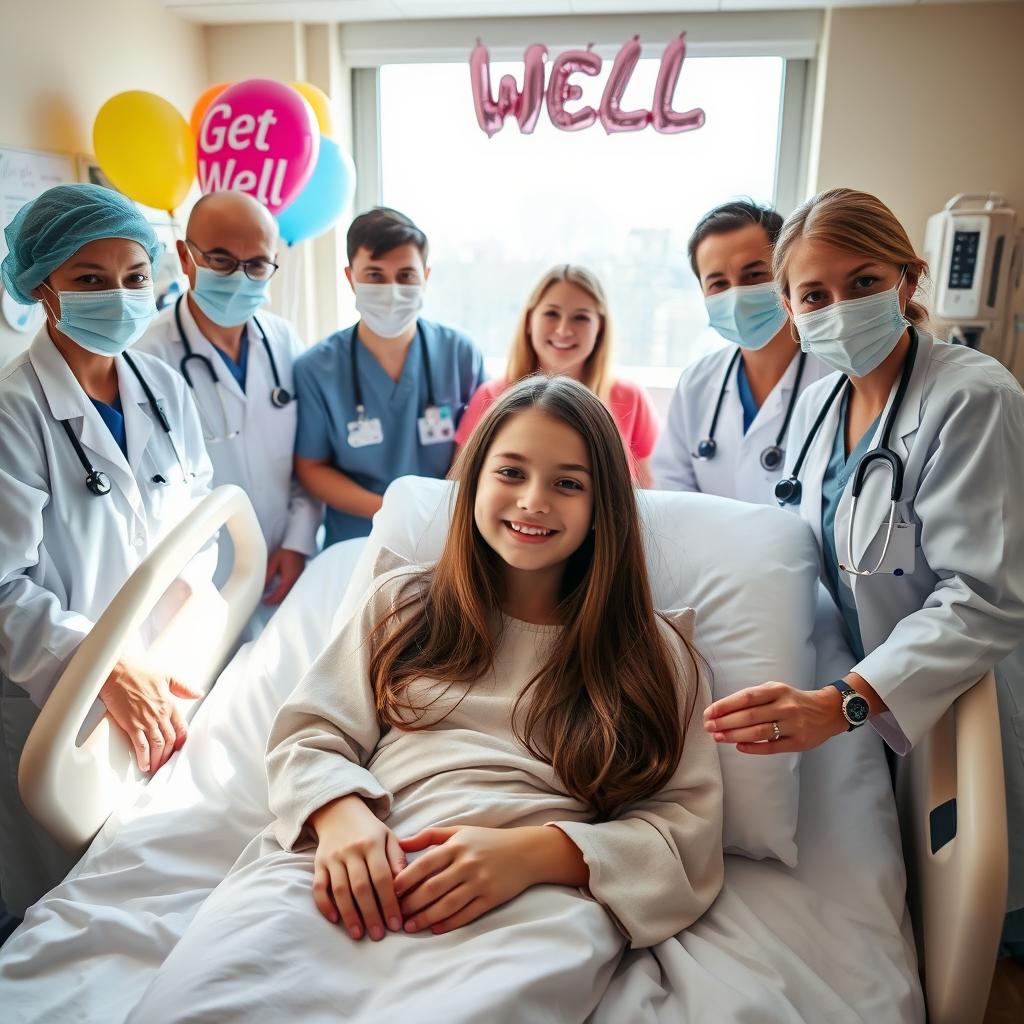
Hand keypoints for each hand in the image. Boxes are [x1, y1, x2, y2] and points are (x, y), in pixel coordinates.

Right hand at [100, 659, 200, 771]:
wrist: (117, 672)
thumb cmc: (139, 672)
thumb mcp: (167, 676)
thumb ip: (184, 688)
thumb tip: (199, 693)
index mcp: (170, 704)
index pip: (181, 728)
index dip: (181, 741)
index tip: (178, 749)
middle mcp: (160, 715)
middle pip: (169, 740)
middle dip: (168, 754)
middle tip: (166, 764)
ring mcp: (146, 721)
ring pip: (157, 745)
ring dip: (158, 759)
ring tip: (156, 768)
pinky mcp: (131, 725)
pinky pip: (141, 745)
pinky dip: (144, 757)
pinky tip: (144, 765)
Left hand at [263, 548, 305, 605]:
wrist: (297, 546)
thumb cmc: (285, 553)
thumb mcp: (274, 562)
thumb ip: (268, 574)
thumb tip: (262, 586)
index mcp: (288, 579)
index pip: (279, 594)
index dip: (272, 599)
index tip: (264, 601)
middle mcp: (295, 582)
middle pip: (285, 596)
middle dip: (276, 600)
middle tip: (267, 601)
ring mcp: (299, 580)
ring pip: (289, 594)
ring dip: (281, 597)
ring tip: (272, 596)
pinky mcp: (299, 578)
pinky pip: (292, 589)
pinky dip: (285, 592)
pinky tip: (280, 590)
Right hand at [308, 795, 405, 940]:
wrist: (338, 811)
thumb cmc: (369, 830)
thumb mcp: (388, 836)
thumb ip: (397, 858)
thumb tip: (404, 882)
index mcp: (372, 843)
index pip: (382, 877)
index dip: (389, 902)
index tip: (396, 924)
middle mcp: (351, 850)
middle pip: (361, 887)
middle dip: (371, 914)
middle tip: (379, 935)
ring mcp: (333, 857)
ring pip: (340, 890)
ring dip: (350, 915)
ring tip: (359, 934)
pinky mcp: (318, 863)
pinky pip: (318, 887)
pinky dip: (324, 904)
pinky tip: (335, 920)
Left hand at [393, 824, 585, 935]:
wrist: (525, 852)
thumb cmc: (487, 840)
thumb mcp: (459, 831)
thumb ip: (429, 837)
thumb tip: (400, 843)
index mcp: (457, 846)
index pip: (425, 864)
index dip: (406, 879)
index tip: (390, 891)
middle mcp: (467, 864)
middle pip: (433, 887)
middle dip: (411, 903)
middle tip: (395, 914)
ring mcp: (480, 882)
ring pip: (447, 904)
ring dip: (425, 917)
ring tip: (409, 926)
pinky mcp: (491, 898)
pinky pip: (466, 914)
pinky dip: (449, 923)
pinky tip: (434, 928)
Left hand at [703, 682, 845, 753]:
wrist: (827, 711)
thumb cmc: (793, 700)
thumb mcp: (776, 690)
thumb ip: (753, 698)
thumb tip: (723, 710)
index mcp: (777, 690)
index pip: (747, 697)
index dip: (726, 705)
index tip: (709, 712)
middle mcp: (785, 706)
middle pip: (750, 716)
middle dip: (726, 722)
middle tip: (709, 727)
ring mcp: (793, 725)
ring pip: (759, 732)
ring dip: (735, 736)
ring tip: (718, 737)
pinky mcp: (799, 742)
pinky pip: (772, 747)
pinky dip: (754, 748)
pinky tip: (739, 747)